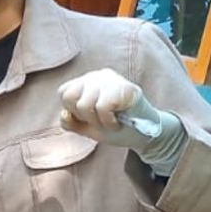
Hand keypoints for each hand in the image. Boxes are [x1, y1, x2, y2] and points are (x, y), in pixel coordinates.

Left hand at [58, 68, 186, 175]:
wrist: (146, 136)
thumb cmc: (116, 127)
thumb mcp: (87, 127)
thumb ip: (70, 122)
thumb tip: (64, 113)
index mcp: (86, 81)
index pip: (64, 93)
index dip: (74, 111)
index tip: (91, 117)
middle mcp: (97, 75)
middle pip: (70, 98)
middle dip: (84, 117)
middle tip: (102, 119)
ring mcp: (111, 79)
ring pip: (84, 104)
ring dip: (98, 121)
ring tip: (111, 121)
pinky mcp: (124, 87)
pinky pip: (102, 107)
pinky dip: (108, 121)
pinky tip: (118, 122)